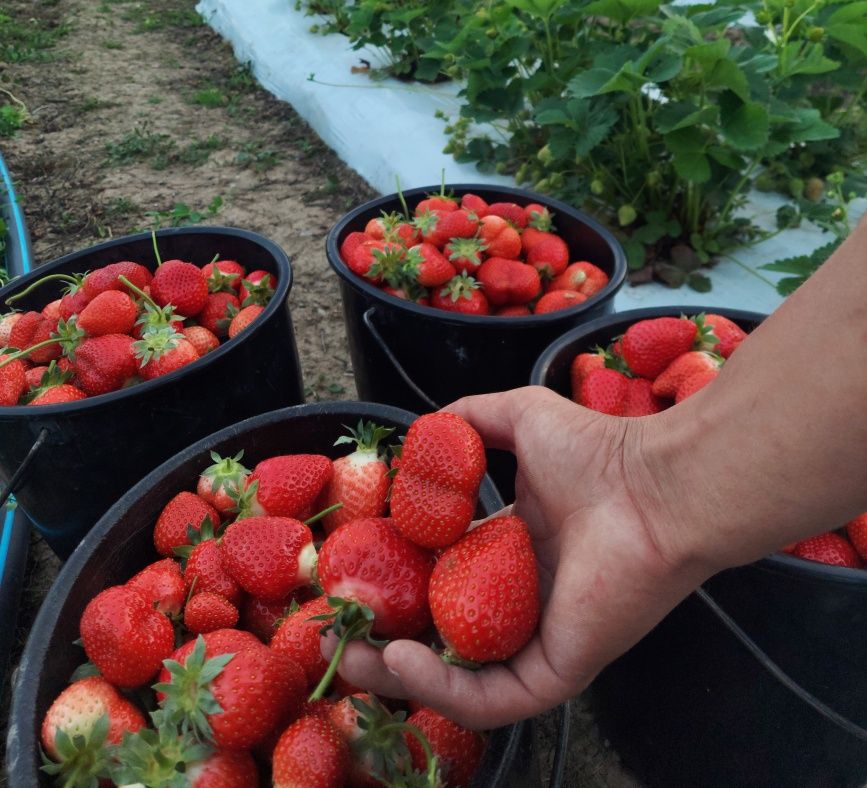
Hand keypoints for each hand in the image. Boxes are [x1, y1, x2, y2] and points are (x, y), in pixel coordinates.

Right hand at [323, 385, 712, 728]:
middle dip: (381, 639)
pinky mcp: (556, 670)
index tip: (348, 572)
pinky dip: (439, 685)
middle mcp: (521, 600)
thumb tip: (425, 427)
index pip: (441, 578)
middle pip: (439, 635)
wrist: (655, 485)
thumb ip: (471, 420)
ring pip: (456, 678)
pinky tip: (398, 657)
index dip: (393, 579)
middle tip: (335, 628)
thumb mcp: (519, 418)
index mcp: (514, 551)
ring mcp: (537, 640)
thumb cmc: (598, 451)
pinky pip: (490, 697)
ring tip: (350, 657)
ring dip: (397, 674)